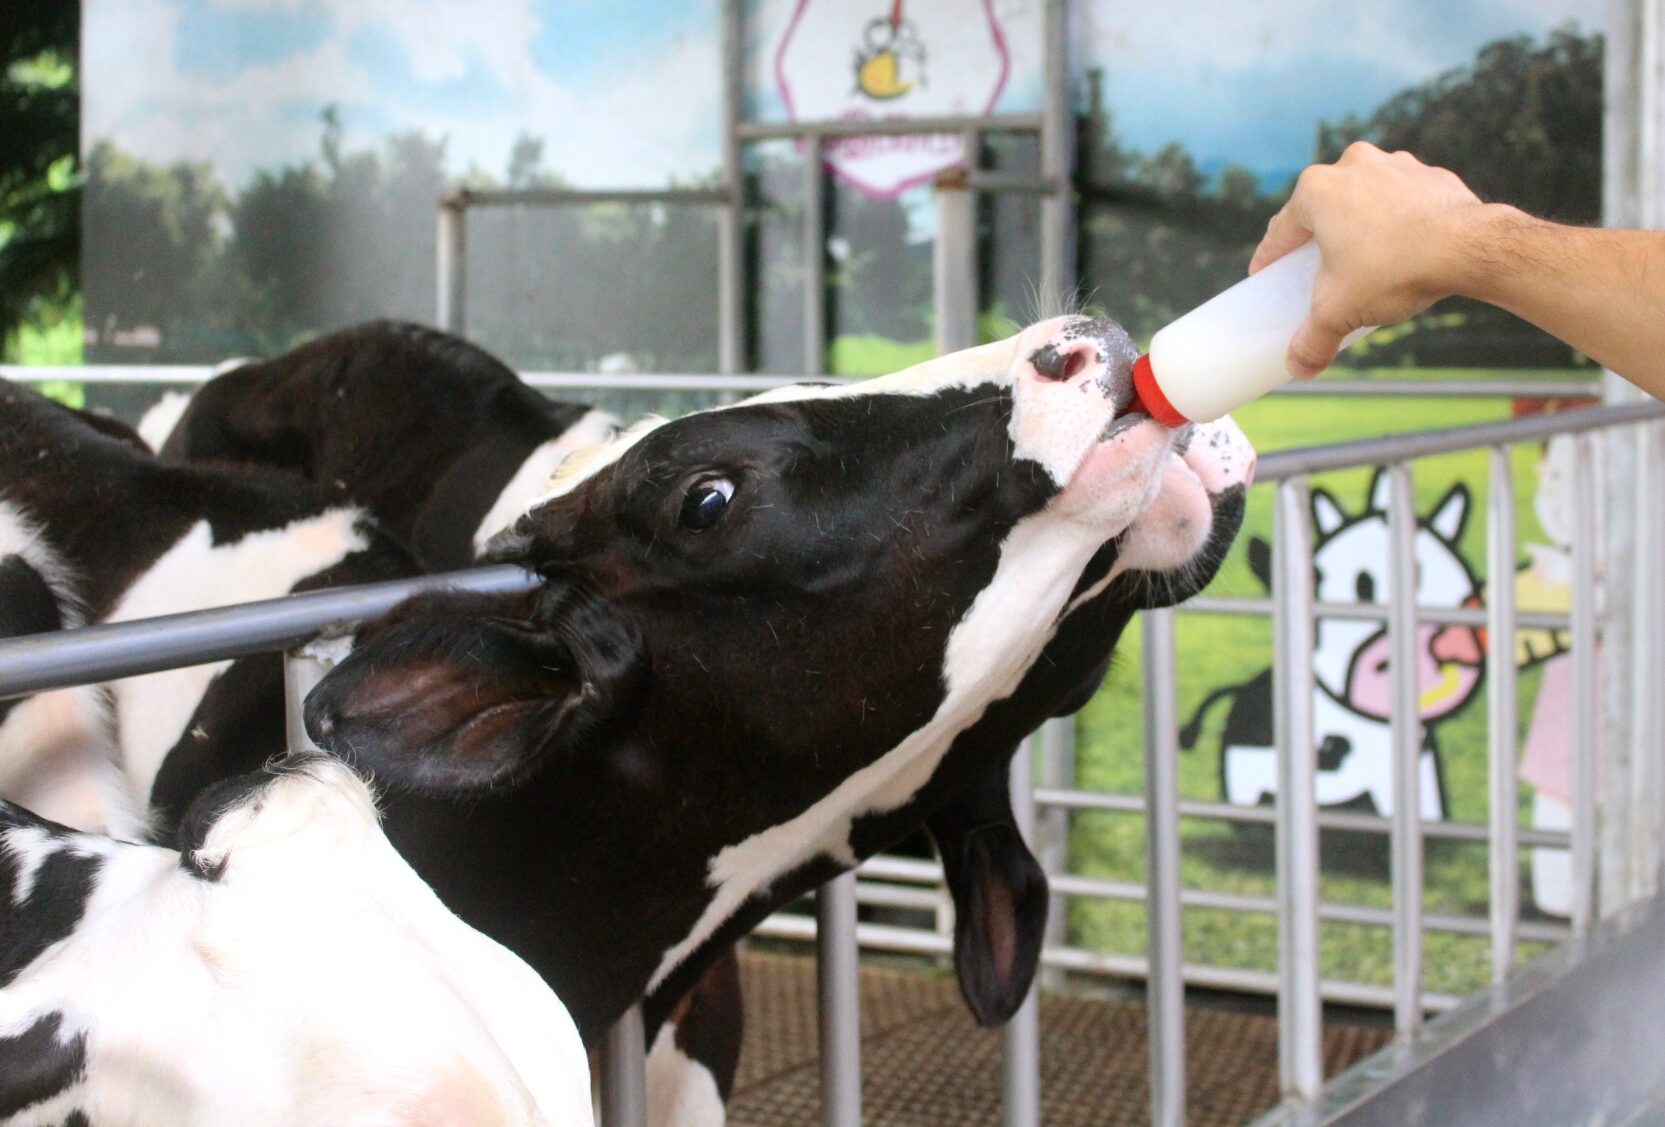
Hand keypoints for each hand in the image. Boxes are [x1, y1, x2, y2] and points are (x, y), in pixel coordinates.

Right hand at [1251, 142, 1487, 376]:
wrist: (1469, 248)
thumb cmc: (1393, 270)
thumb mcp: (1339, 313)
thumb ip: (1312, 341)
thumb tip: (1299, 367)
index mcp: (1316, 190)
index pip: (1281, 231)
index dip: (1270, 260)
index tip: (1267, 276)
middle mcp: (1352, 166)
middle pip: (1323, 210)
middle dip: (1319, 239)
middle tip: (1318, 271)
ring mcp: (1395, 166)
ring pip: (1364, 200)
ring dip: (1360, 226)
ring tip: (1366, 261)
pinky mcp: (1431, 175)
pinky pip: (1403, 201)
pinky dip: (1398, 222)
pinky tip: (1404, 251)